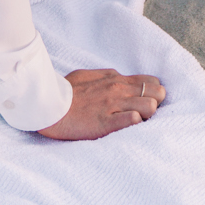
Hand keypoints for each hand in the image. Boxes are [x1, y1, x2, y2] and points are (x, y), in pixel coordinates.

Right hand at [35, 68, 165, 140]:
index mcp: (115, 78)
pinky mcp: (106, 123)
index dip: (153, 93)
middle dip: (156, 104)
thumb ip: (106, 78)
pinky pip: (133, 121)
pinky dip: (136, 125)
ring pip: (150, 107)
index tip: (146, 102)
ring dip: (148, 117)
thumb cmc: (64, 91)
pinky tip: (127, 128)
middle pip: (157, 93)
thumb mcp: (89, 76)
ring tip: (136, 124)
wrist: (47, 104)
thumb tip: (116, 78)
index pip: (151, 81)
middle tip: (145, 115)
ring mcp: (113, 105)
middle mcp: (118, 89)